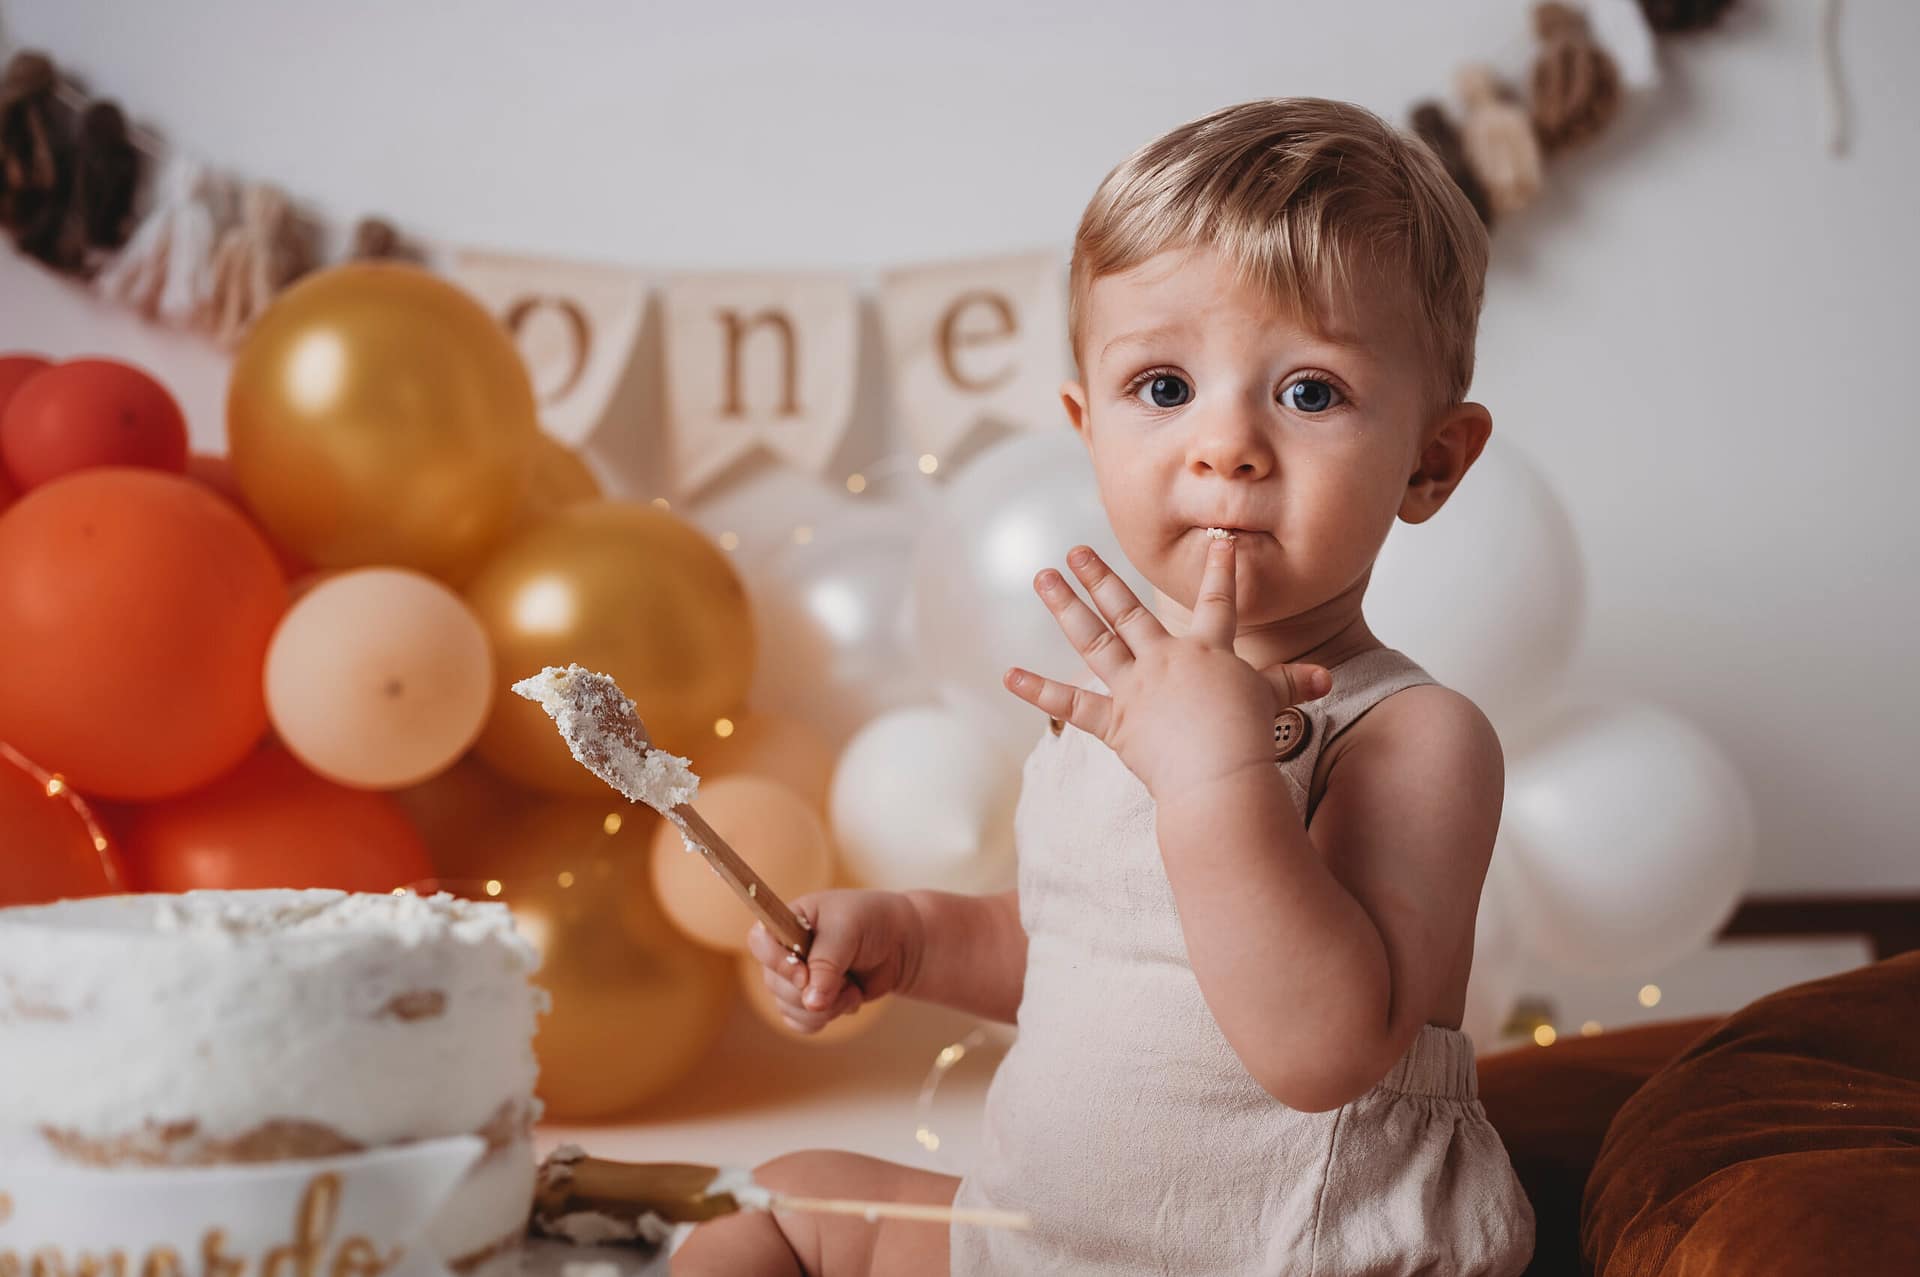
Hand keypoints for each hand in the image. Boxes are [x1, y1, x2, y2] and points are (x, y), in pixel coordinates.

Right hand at [746, 888, 924, 1034]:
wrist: (899, 944)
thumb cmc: (872, 923)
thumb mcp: (849, 931)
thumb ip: (827, 964)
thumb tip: (812, 1003)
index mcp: (787, 920)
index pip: (758, 942)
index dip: (776, 963)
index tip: (804, 975)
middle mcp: (785, 951)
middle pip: (774, 984)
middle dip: (811, 990)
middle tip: (845, 976)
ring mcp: (795, 979)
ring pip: (788, 1008)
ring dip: (826, 1006)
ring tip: (851, 986)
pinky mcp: (810, 1001)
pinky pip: (801, 1024)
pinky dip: (826, 1019)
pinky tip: (848, 999)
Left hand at [1002, 538, 1333, 796]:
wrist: (1220, 777)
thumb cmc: (1249, 742)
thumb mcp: (1273, 705)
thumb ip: (1292, 685)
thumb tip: (1325, 678)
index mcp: (1207, 652)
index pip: (1218, 601)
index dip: (1221, 570)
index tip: (1218, 539)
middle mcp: (1165, 660)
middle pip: (1128, 609)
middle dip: (1101, 575)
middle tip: (1076, 549)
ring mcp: (1135, 688)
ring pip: (1094, 638)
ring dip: (1065, 605)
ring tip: (1042, 576)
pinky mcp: (1114, 721)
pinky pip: (1069, 704)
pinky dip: (1038, 691)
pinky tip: (1009, 674)